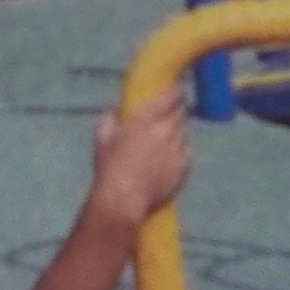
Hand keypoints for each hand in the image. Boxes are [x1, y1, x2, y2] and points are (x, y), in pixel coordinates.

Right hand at [86, 94, 192, 226]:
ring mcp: (180, 148)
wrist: (125, 198)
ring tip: (164, 143)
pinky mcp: (185, 166)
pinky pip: (187, 152)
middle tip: (168, 116)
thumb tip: (113, 111)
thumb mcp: (103, 138)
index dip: (176, 92)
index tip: (175, 91)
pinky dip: (180, 152)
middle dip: (176, 111)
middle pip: (181, 113)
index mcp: (149, 118)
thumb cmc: (111, 167)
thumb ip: (109, 119)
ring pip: (184, 133)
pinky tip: (168, 160)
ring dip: (177, 133)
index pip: (172, 96)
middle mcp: (168, 130)